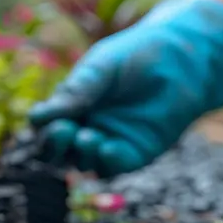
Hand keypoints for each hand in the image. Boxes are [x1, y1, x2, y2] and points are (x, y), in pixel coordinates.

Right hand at [28, 0, 222, 177]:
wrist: (184, 59)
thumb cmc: (137, 55)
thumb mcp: (101, 67)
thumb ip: (75, 91)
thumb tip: (37, 117)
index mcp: (73, 105)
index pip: (46, 125)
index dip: (42, 127)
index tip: (43, 118)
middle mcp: (87, 126)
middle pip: (58, 151)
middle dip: (54, 147)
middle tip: (62, 131)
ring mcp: (110, 142)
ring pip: (83, 162)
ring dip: (81, 154)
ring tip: (88, 136)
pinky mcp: (135, 154)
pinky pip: (113, 167)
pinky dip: (107, 161)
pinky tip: (107, 148)